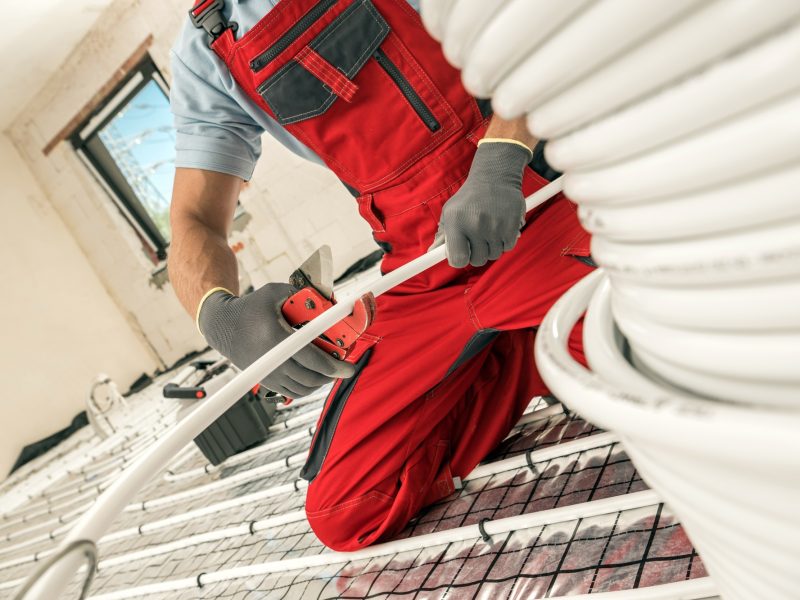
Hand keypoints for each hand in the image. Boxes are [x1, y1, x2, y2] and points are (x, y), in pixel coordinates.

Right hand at [198, 283, 354, 397]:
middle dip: (333, 374)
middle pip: (312, 377)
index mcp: (276, 338)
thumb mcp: (276, 293)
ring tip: (331, 368)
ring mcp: (268, 374)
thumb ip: (304, 297)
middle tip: (344, 366)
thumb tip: (332, 305)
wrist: (223, 325)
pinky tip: (316, 374)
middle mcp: (272, 361)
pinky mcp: (267, 381)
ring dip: (323, 381)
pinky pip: (295, 391)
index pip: (313, 360)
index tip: (349, 367)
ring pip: (305, 388)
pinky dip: (310, 386)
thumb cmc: (251, 307)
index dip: (335, 366)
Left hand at [431, 140, 530, 267]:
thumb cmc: (469, 197)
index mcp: (456, 222)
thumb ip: (442, 234)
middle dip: (476, 253)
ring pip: (493, 255)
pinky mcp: (512, 226)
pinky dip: (504, 241)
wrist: (495, 177)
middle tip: (476, 240)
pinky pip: (507, 247)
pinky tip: (500, 228)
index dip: (459, 260)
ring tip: (488, 230)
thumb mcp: (451, 211)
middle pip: (477, 260)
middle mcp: (475, 225)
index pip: (458, 259)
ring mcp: (495, 227)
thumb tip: (432, 253)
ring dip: (491, 247)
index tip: (460, 256)